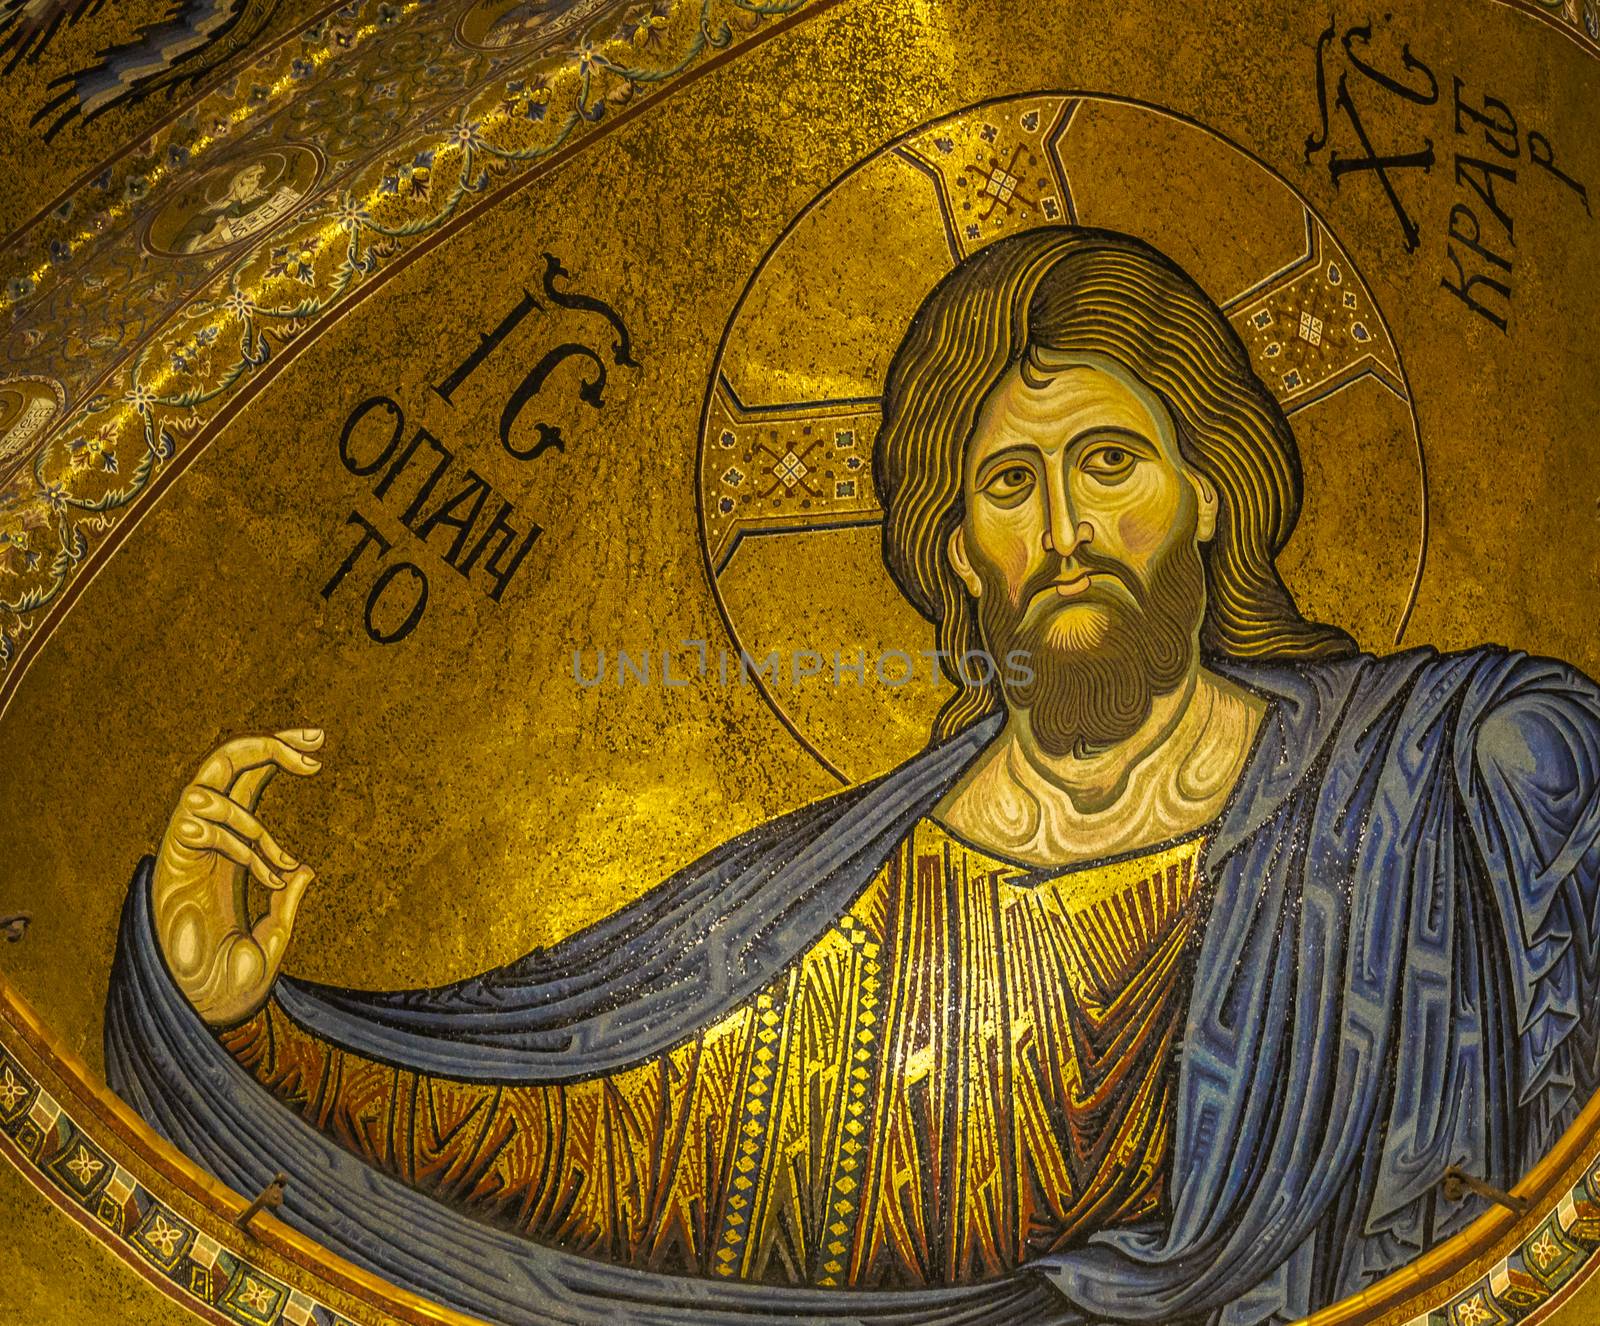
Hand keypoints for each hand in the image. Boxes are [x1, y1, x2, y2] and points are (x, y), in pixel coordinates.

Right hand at [151, 729, 323, 1026]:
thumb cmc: (229, 986)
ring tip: (282, 869)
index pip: (247, 785)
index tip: (319, 745)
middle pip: (223, 766)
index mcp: (230, 854)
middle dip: (265, 744)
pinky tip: (268, 878)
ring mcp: (186, 855)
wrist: (202, 1014)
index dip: (276, 756)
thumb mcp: (273, 939)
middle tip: (316, 742)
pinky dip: (242, 842)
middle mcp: (206, 846)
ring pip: (208, 789)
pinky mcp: (172, 868)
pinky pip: (199, 823)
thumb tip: (307, 870)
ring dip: (256, 822)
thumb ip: (287, 904)